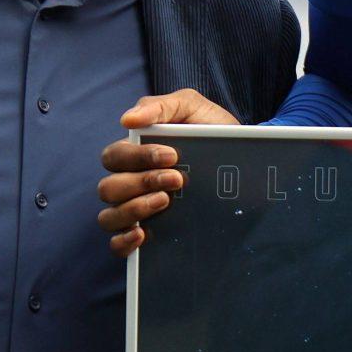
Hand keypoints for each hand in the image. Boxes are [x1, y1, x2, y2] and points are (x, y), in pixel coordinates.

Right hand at [96, 89, 238, 254]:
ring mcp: (136, 210)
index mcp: (134, 154)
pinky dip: (123, 241)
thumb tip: (127, 120)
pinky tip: (143, 234)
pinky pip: (116, 245)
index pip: (114, 157)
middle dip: (141, 182)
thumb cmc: (211, 130)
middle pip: (109, 188)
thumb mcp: (192, 109)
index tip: (172, 155)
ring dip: (134, 209)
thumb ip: (161, 107)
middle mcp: (129, 183)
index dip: (137, 158)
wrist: (243, 160)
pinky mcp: (148, 233)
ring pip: (109, 216)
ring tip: (165, 202)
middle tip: (176, 179)